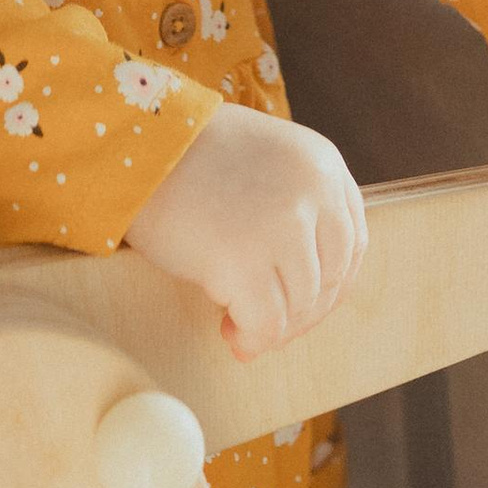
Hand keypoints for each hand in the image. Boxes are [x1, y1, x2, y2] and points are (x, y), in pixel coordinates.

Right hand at [122, 103, 367, 359]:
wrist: (135, 148)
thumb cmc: (190, 155)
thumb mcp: (266, 158)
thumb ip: (298, 204)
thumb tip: (311, 288)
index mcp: (322, 164)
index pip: (352, 243)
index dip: (332, 284)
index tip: (306, 304)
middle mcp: (312, 193)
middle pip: (331, 279)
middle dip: (303, 314)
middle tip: (272, 325)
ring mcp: (281, 226)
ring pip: (299, 306)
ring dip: (273, 327)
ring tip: (239, 325)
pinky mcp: (243, 261)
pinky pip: (265, 325)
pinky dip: (251, 339)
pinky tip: (231, 335)